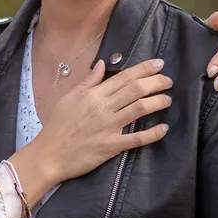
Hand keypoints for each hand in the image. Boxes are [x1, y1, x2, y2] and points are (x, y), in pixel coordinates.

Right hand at [8, 58, 171, 202]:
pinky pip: (135, 139)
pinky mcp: (111, 146)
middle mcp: (103, 107)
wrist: (49, 154)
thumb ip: (88, 81)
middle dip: (156, 82)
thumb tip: (102, 64)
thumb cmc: (57, 125)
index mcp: (93, 94)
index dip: (144, 69)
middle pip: (136, 89)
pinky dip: (152, 134)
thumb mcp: (69, 97)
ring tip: (167, 99)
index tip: (159, 64)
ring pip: (139, 109)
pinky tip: (164, 128)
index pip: (124, 77)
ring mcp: (108, 126)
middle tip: (168, 81)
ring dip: (157, 102)